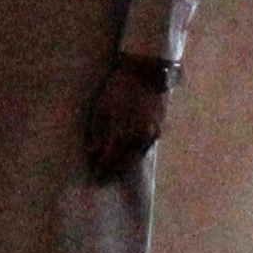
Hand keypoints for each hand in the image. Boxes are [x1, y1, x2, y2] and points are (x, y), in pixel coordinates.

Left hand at [82, 61, 171, 179]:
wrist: (145, 72)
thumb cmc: (118, 88)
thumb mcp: (102, 106)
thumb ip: (97, 131)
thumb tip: (93, 150)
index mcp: (123, 129)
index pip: (111, 156)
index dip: (103, 166)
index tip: (95, 174)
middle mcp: (139, 135)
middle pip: (125, 161)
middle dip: (114, 171)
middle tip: (103, 179)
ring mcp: (151, 133)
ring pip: (137, 157)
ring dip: (126, 165)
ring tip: (116, 173)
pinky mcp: (159, 129)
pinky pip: (146, 147)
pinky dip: (137, 155)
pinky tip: (130, 158)